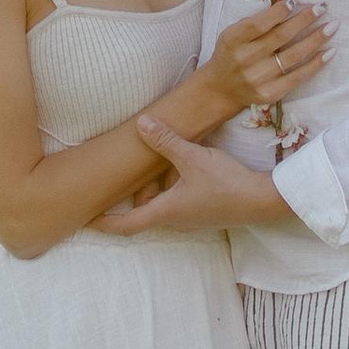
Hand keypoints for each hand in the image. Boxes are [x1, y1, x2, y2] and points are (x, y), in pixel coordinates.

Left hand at [96, 121, 285, 237]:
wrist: (262, 200)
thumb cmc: (226, 183)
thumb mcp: (193, 158)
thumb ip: (166, 141)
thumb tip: (141, 123)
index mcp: (166, 212)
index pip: (126, 225)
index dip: (104, 223)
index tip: (85, 220)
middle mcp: (175, 221)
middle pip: (144, 210)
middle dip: (135, 192)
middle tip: (130, 170)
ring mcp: (191, 219)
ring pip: (162, 204)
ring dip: (157, 186)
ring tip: (159, 160)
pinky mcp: (204, 213)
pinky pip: (178, 201)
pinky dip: (172, 186)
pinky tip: (184, 165)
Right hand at [203, 0, 329, 116]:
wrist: (221, 89)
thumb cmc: (231, 53)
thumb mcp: (233, 34)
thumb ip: (256, 22)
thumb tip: (288, 4)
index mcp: (233, 40)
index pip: (258, 24)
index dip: (278, 12)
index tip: (295, 1)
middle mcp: (244, 60)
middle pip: (280, 37)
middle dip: (304, 20)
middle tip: (323, 7)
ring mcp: (258, 79)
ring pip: (293, 56)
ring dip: (316, 39)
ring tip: (332, 26)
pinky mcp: (270, 93)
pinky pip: (298, 77)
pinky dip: (316, 64)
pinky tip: (329, 52)